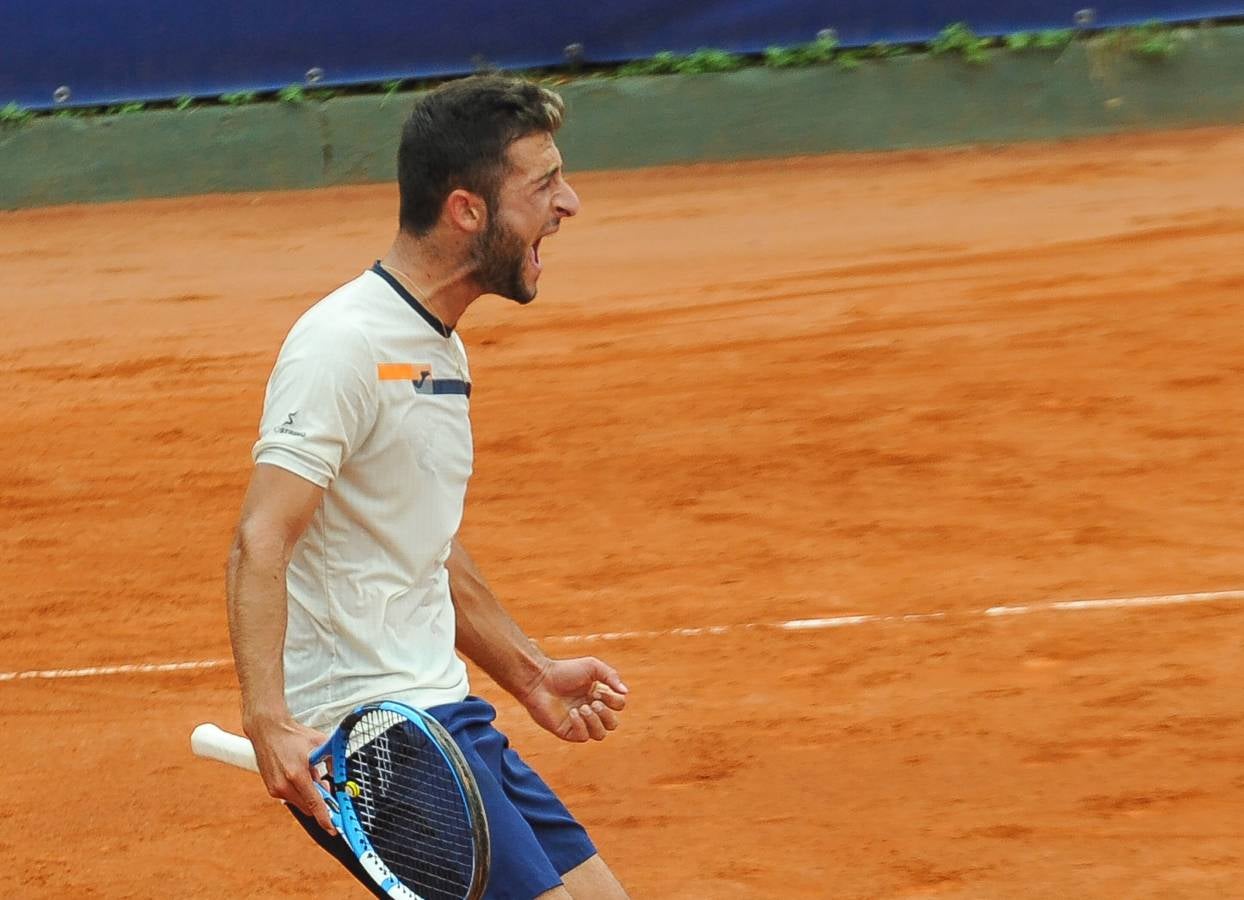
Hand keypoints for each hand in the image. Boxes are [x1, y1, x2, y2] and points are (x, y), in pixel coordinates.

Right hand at [244, 714, 335, 833]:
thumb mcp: (320, 743)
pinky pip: (291, 799)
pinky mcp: (271, 789)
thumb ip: (333, 760)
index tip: (333, 829)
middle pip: (309, 807)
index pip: (315, 803)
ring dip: (310, 796)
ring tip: (311, 774)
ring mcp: (276, 789)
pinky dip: (300, 792)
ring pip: (301, 804)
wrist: (268, 731)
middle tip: (325, 784)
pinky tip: (300, 776)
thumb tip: (342, 775)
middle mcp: (284, 785)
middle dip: (321, 802)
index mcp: (297, 774)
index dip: (325, 818)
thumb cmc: (293, 735)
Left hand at [520, 657, 628, 741]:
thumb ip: (611, 676)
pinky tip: (572, 713)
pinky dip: (581, 725)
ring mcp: (579, 723)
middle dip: (606, 714)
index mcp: (598, 696)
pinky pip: (583, 737)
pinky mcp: (567, 731)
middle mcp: (591, 711)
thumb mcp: (592, 667)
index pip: (619, 706)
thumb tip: (626, 692)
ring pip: (600, 735)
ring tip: (583, 708)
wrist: (540, 680)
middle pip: (613, 724)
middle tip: (593, 702)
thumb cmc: (564, 671)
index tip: (600, 691)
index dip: (614, 701)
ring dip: (595, 721)